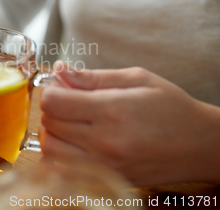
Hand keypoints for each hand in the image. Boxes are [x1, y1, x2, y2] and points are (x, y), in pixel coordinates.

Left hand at [39, 61, 219, 185]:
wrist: (201, 145)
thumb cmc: (172, 108)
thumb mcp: (137, 79)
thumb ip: (93, 77)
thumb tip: (60, 70)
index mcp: (112, 111)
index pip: (53, 103)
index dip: (51, 90)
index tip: (60, 86)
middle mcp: (105, 142)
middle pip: (49, 124)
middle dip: (51, 109)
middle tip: (66, 101)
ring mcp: (105, 165)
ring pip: (51, 150)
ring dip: (52, 133)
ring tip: (70, 122)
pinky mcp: (107, 179)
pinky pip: (65, 169)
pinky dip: (61, 154)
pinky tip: (75, 142)